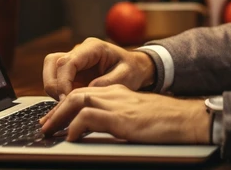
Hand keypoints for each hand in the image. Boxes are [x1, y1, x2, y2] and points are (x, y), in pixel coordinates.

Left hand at [39, 84, 208, 143]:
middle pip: (76, 94)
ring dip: (59, 117)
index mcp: (118, 92)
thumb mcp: (137, 115)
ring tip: (50, 132)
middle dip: (56, 110)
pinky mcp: (120, 118)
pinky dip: (75, 127)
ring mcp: (117, 105)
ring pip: (77, 101)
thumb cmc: (165, 121)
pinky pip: (88, 117)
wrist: (185, 119)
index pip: (84, 92)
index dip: (66, 106)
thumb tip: (100, 128)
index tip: (55, 120)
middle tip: (44, 127)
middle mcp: (115, 94)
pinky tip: (71, 138)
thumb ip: (119, 116)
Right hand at [42, 37, 154, 99]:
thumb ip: (107, 83)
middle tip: (65, 103)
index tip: (67, 100)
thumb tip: (86, 92)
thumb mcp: (126, 76)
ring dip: (55, 89)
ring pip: (51, 71)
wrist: (135, 68)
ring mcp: (74, 60)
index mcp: (93, 48)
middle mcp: (79, 50)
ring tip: (69, 104)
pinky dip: (59, 93)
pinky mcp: (72, 71)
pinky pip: (57, 80)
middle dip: (54, 85)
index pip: (67, 62)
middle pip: (52, 63)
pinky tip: (71, 103)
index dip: (63, 82)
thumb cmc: (131, 70)